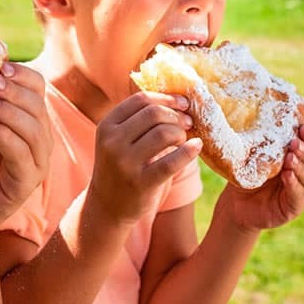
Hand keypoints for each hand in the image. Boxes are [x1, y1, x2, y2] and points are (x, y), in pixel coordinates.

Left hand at [0, 63, 50, 234]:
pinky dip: (4, 134)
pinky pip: (21, 154)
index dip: (21, 75)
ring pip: (34, 129)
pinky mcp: (25, 183)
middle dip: (13, 91)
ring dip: (9, 111)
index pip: (37, 88)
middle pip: (38, 105)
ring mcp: (37, 163)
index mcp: (30, 120)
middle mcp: (40, 140)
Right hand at [87, 92, 201, 224]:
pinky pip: (171, 162)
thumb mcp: (119, 140)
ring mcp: (124, 163)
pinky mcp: (140, 183)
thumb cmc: (121, 166)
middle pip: (153, 113)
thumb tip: (179, 100)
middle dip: (176, 115)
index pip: (141, 100)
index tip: (183, 103)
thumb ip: (139, 120)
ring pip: (163, 134)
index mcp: (107, 125)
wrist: (107, 205)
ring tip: (184, 139)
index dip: (166, 98)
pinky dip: (188, 152)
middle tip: (188, 122)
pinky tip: (196, 147)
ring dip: (181, 133)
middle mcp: (112, 142)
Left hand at [216, 123, 303, 230]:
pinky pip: (298, 194)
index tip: (302, 127)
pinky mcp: (293, 206)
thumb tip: (267, 107)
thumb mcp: (253, 153)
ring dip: (300, 165)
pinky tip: (287, 175)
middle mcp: (301, 171)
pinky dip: (294, 184)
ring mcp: (299, 189)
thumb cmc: (245, 175)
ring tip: (290, 157)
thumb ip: (263, 136)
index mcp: (296, 155)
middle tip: (294, 142)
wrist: (236, 205)